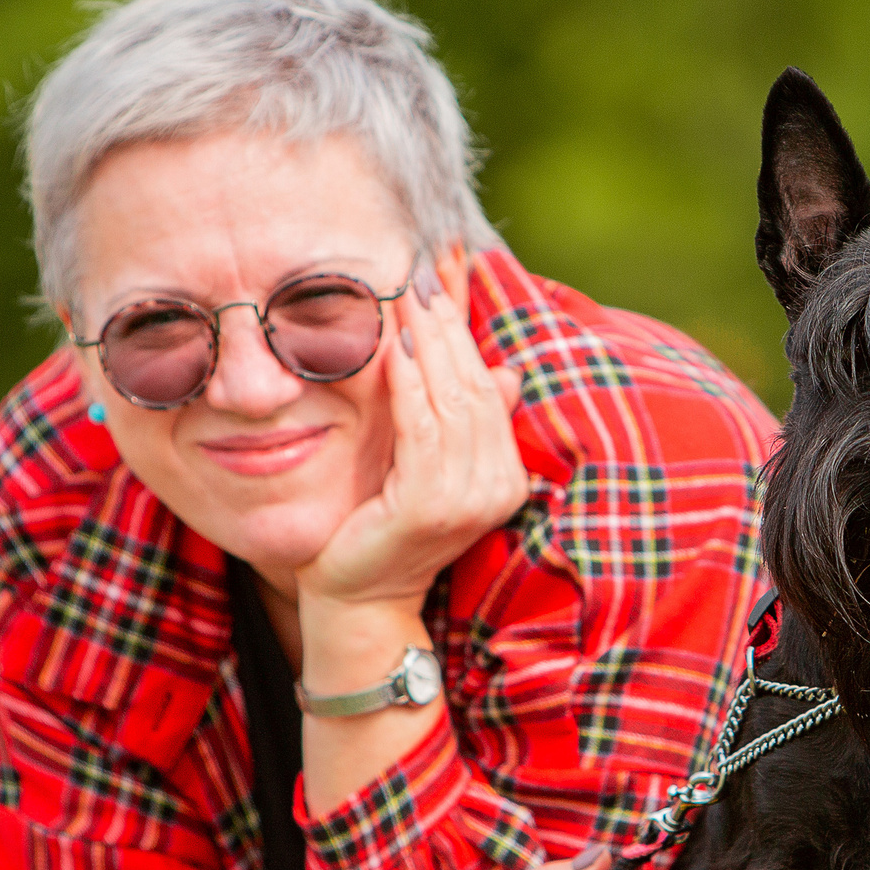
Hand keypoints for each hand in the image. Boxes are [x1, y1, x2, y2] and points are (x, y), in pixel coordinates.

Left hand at [295, 248, 527, 611]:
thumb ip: (458, 420)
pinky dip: (411, 386)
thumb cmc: (384, 530)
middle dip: (450, 324)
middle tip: (426, 270)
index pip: (490, 386)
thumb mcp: (428, 465)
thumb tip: (509, 375)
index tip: (448, 274)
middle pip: (476, 386)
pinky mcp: (431, 506)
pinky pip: (423, 430)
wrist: (360, 600)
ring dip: (432, 344)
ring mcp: (469, 500)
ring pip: (454, 402)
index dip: (468, 329)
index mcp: (505, 476)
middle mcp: (498, 488)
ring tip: (411, 296)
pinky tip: (398, 349)